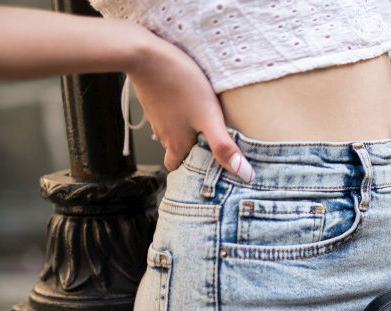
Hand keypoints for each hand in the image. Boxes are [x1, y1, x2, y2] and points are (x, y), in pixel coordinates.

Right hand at [125, 26, 253, 181]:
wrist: (145, 55)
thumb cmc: (180, 85)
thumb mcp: (209, 118)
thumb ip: (224, 146)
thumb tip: (244, 175)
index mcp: (177, 145)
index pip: (180, 169)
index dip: (192, 171)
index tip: (208, 169)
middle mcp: (164, 135)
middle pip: (177, 152)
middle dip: (191, 153)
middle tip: (210, 147)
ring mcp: (157, 117)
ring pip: (172, 133)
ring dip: (186, 133)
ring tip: (204, 125)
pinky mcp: (154, 100)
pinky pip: (168, 115)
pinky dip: (178, 115)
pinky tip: (189, 104)